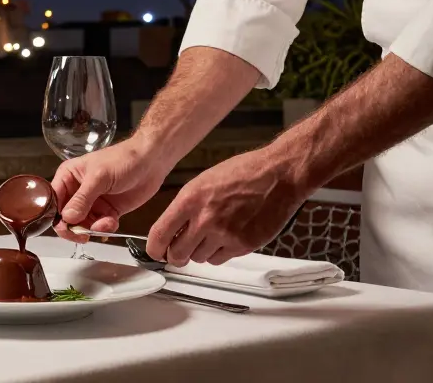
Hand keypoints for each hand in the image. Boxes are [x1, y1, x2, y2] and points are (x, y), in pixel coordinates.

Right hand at [52, 137, 176, 242]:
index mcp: (68, 176)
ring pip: (82, 225)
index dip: (56, 215)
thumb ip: (82, 199)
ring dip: (92, 228)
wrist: (151, 162)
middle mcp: (77, 191)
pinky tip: (112, 222)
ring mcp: (92, 202)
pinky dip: (104, 228)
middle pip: (65, 217)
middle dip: (74, 227)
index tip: (66, 226)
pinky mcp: (106, 211)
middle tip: (83, 235)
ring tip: (105, 223)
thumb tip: (67, 218)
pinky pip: (99, 226)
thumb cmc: (123, 159)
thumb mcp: (99, 177)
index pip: (53, 200)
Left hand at [148, 146, 308, 265]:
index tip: (155, 251)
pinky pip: (220, 259)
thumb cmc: (243, 173)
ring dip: (201, 252)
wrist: (278, 175)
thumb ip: (186, 206)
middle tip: (179, 251)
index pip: (160, 233)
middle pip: (178, 254)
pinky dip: (219, 254)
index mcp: (191, 199)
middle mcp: (205, 219)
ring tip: (211, 236)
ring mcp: (224, 234)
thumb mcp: (203, 181)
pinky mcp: (243, 245)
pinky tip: (226, 238)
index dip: (154, 248)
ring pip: (200, 259)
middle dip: (176, 255)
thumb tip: (172, 226)